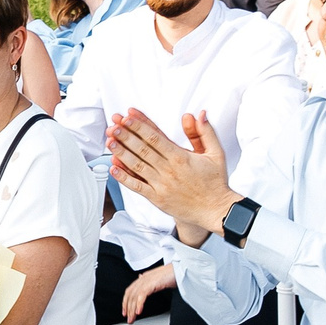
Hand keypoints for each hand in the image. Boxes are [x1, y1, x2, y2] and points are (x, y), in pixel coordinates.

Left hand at [105, 108, 235, 242]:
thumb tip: (198, 114)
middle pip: (143, 149)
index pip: (155, 137)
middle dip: (126, 135)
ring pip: (137, 166)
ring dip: (121, 153)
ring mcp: (162, 185)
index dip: (140, 125)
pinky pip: (138, 187)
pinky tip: (114, 169)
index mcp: (181, 157)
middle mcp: (169, 170)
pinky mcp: (157, 198)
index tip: (128, 116)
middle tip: (113, 125)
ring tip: (110, 142)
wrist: (215, 210)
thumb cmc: (215, 182)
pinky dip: (124, 178)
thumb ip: (205, 132)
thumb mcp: (215, 153)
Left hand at [121, 262, 173, 321]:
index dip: (126, 302)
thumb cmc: (173, 274)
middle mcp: (143, 278)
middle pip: (130, 295)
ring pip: (135, 296)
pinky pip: (142, 295)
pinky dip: (139, 304)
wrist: (181, 269)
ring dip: (132, 309)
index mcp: (144, 278)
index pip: (130, 291)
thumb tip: (140, 279)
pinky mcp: (152, 283)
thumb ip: (149, 282)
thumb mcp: (158, 279)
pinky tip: (138, 311)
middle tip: (129, 319)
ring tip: (132, 318)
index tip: (126, 311)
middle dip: (128, 308)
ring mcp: (147, 280)